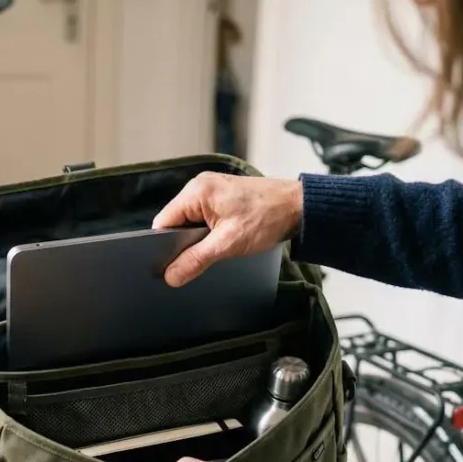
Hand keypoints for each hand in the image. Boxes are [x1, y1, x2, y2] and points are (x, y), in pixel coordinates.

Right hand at [153, 172, 302, 286]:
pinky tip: (221, 241)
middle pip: (175, 222)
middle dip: (183, 244)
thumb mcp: (227, 244)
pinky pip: (203, 218)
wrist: (299, 207)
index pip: (163, 223)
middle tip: (197, 260)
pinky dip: (209, 233)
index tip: (169, 265)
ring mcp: (211, 190)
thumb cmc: (268, 217)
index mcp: (196, 191)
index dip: (164, 246)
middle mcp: (200, 186)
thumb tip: (171, 275)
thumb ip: (196, 260)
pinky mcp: (222, 197)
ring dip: (198, 239)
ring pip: (190, 222)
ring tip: (214, 248)